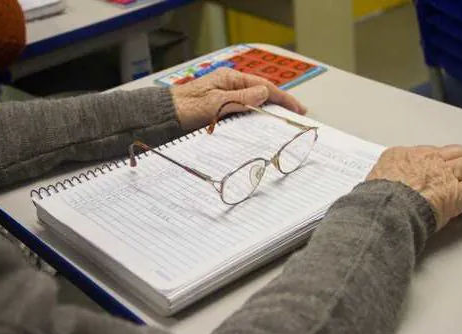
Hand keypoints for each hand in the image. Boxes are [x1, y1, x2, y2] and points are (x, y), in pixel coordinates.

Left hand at [171, 68, 306, 129]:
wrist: (164, 116)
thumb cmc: (185, 107)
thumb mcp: (216, 103)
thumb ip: (240, 98)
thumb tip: (264, 94)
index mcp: (230, 79)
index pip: (264, 87)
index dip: (283, 97)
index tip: (297, 108)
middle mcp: (230, 86)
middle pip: (261, 94)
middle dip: (279, 104)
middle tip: (296, 115)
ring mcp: (226, 98)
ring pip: (253, 104)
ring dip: (268, 112)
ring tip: (283, 121)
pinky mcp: (220, 110)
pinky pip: (243, 113)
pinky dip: (254, 119)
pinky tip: (261, 126)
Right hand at [366, 145, 461, 230]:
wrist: (383, 208)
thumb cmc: (375, 199)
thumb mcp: (373, 180)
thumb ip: (383, 178)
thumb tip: (385, 187)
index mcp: (402, 155)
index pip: (429, 152)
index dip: (439, 163)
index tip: (440, 173)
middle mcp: (425, 159)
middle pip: (455, 153)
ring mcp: (443, 172)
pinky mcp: (456, 191)